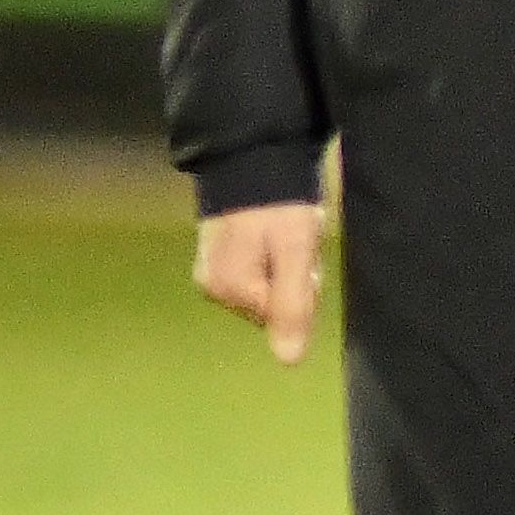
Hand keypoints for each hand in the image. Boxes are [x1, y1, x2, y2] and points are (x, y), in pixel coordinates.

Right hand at [193, 201, 326, 364]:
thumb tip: (288, 361)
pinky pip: (252, 271)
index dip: (303, 289)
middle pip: (270, 306)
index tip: (304, 255)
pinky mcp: (214, 254)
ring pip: (263, 289)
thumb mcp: (294, 251)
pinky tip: (270, 230)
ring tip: (283, 230)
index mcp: (229, 289)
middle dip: (291, 279)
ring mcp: (210, 270)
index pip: (282, 317)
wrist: (251, 152)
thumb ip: (291, 305)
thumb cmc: (278, 203)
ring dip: (281, 266)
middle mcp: (212, 286)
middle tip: (295, 240)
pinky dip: (268, 255)